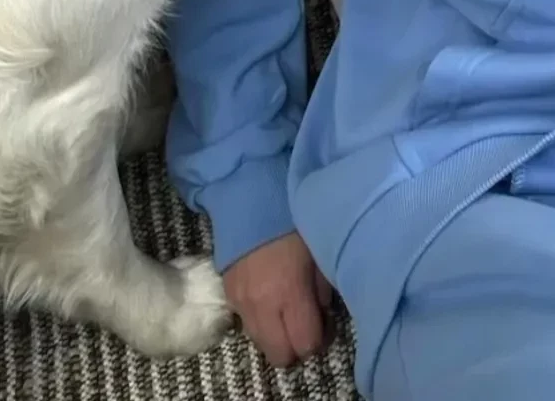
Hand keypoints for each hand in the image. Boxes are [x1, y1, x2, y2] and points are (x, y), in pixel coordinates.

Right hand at [222, 232, 332, 367]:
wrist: (250, 197)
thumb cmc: (292, 220)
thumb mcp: (318, 250)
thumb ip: (323, 289)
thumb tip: (324, 315)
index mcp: (288, 293)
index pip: (306, 345)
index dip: (320, 339)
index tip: (326, 322)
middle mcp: (261, 306)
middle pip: (280, 356)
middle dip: (297, 347)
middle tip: (308, 322)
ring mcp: (241, 302)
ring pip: (262, 344)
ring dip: (278, 336)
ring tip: (289, 309)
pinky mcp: (228, 295)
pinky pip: (247, 324)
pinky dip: (262, 321)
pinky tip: (271, 297)